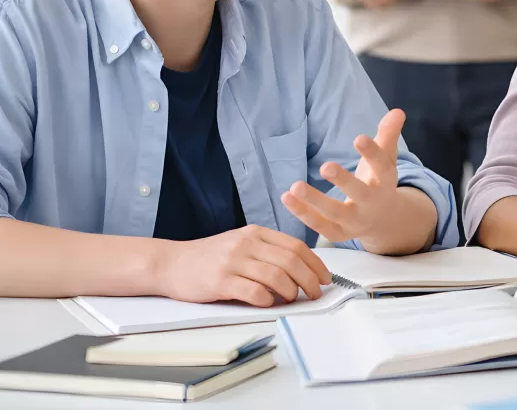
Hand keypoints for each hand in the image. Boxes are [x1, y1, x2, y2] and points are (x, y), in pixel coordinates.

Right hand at [158, 225, 332, 307]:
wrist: (170, 262)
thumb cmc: (210, 257)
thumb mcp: (241, 244)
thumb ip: (267, 252)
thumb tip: (301, 270)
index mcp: (256, 233)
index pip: (296, 246)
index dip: (316, 263)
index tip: (325, 278)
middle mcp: (246, 244)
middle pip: (291, 261)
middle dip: (309, 280)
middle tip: (315, 294)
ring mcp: (233, 261)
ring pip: (276, 276)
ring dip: (291, 291)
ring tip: (293, 300)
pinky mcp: (220, 280)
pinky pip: (253, 291)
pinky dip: (267, 300)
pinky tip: (268, 303)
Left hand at [281, 109, 431, 254]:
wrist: (382, 219)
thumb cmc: (378, 180)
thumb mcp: (386, 158)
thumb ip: (388, 135)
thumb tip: (397, 111)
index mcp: (386, 182)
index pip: (382, 167)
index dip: (372, 153)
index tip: (358, 138)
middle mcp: (372, 204)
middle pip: (360, 194)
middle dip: (344, 181)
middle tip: (326, 166)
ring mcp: (355, 221)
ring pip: (335, 213)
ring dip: (314, 201)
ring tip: (295, 186)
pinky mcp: (338, 233)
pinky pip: (320, 225)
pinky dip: (303, 213)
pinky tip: (287, 198)